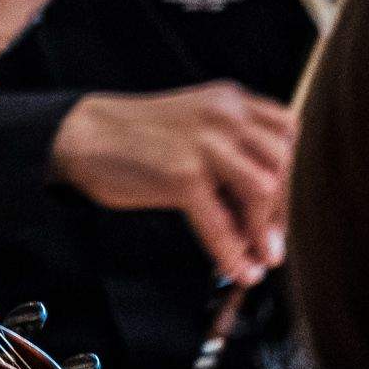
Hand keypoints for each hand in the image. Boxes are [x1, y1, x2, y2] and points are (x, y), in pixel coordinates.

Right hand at [51, 82, 291, 285]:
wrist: (78, 134)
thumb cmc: (131, 136)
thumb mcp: (192, 127)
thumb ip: (229, 154)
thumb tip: (260, 213)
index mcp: (227, 100)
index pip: (286, 134)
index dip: (291, 174)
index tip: (281, 207)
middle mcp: (222, 115)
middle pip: (283, 163)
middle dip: (283, 208)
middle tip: (271, 239)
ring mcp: (203, 144)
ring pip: (264, 190)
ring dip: (263, 230)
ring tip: (258, 256)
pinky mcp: (181, 174)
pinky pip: (220, 222)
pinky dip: (231, 252)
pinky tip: (233, 267)